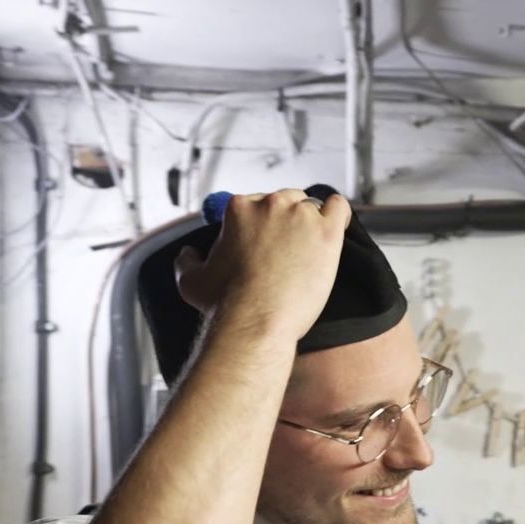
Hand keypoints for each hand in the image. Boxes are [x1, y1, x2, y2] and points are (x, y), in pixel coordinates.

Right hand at [174, 189, 351, 339]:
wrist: (256, 324)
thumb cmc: (224, 306)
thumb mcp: (191, 282)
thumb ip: (186, 261)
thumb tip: (188, 253)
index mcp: (239, 208)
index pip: (256, 203)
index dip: (261, 223)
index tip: (264, 242)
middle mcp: (271, 203)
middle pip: (286, 200)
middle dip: (286, 221)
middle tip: (287, 249)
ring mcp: (301, 216)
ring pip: (312, 206)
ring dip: (311, 222)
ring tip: (310, 248)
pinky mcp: (327, 232)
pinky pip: (338, 207)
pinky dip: (338, 214)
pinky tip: (335, 228)